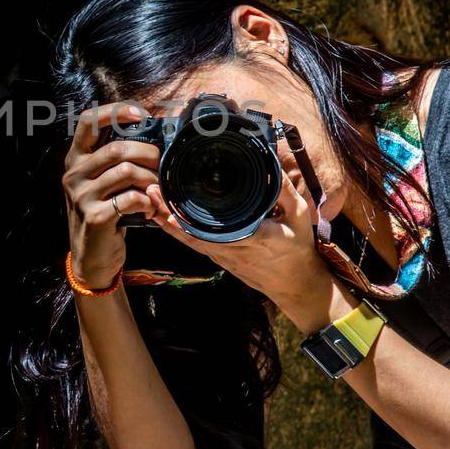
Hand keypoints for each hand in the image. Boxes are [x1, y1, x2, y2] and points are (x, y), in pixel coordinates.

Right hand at [62, 101, 169, 287]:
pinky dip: (148, 201)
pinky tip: (150, 209)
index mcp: (75, 160)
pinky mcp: (95, 216)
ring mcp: (82, 196)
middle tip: (162, 165)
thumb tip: (152, 139)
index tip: (140, 114)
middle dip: (148, 154)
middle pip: (117, 148)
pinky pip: (131, 198)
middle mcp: (74, 175)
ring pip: (127, 171)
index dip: (115, 111)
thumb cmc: (104, 214)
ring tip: (158, 191)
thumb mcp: (101, 184)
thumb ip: (115, 162)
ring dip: (151, 180)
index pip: (88, 122)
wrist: (92, 258)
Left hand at [146, 136, 335, 313]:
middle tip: (151, 192)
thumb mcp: (299, 215)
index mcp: (255, 238)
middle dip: (169, 214)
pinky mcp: (221, 259)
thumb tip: (270, 164)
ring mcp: (225, 257)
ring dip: (168, 221)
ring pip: (190, 240)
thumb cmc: (297, 248)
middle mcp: (234, 250)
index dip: (191, 223)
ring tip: (150, 200)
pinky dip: (178, 232)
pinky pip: (194, 245)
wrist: (295, 284)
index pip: (217, 232)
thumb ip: (284, 190)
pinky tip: (164, 218)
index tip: (172, 209)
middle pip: (193, 234)